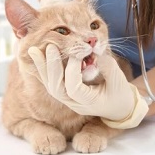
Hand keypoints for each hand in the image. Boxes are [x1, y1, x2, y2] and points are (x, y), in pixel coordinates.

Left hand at [28, 44, 148, 128]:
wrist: (119, 107)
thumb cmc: (120, 93)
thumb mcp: (118, 80)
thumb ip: (107, 65)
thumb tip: (93, 49)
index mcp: (89, 103)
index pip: (74, 88)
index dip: (73, 69)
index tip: (79, 53)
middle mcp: (75, 104)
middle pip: (56, 88)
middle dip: (52, 67)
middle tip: (50, 47)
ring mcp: (69, 100)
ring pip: (51, 86)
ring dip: (43, 67)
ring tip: (34, 50)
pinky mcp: (66, 94)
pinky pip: (52, 83)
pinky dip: (44, 70)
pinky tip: (37, 57)